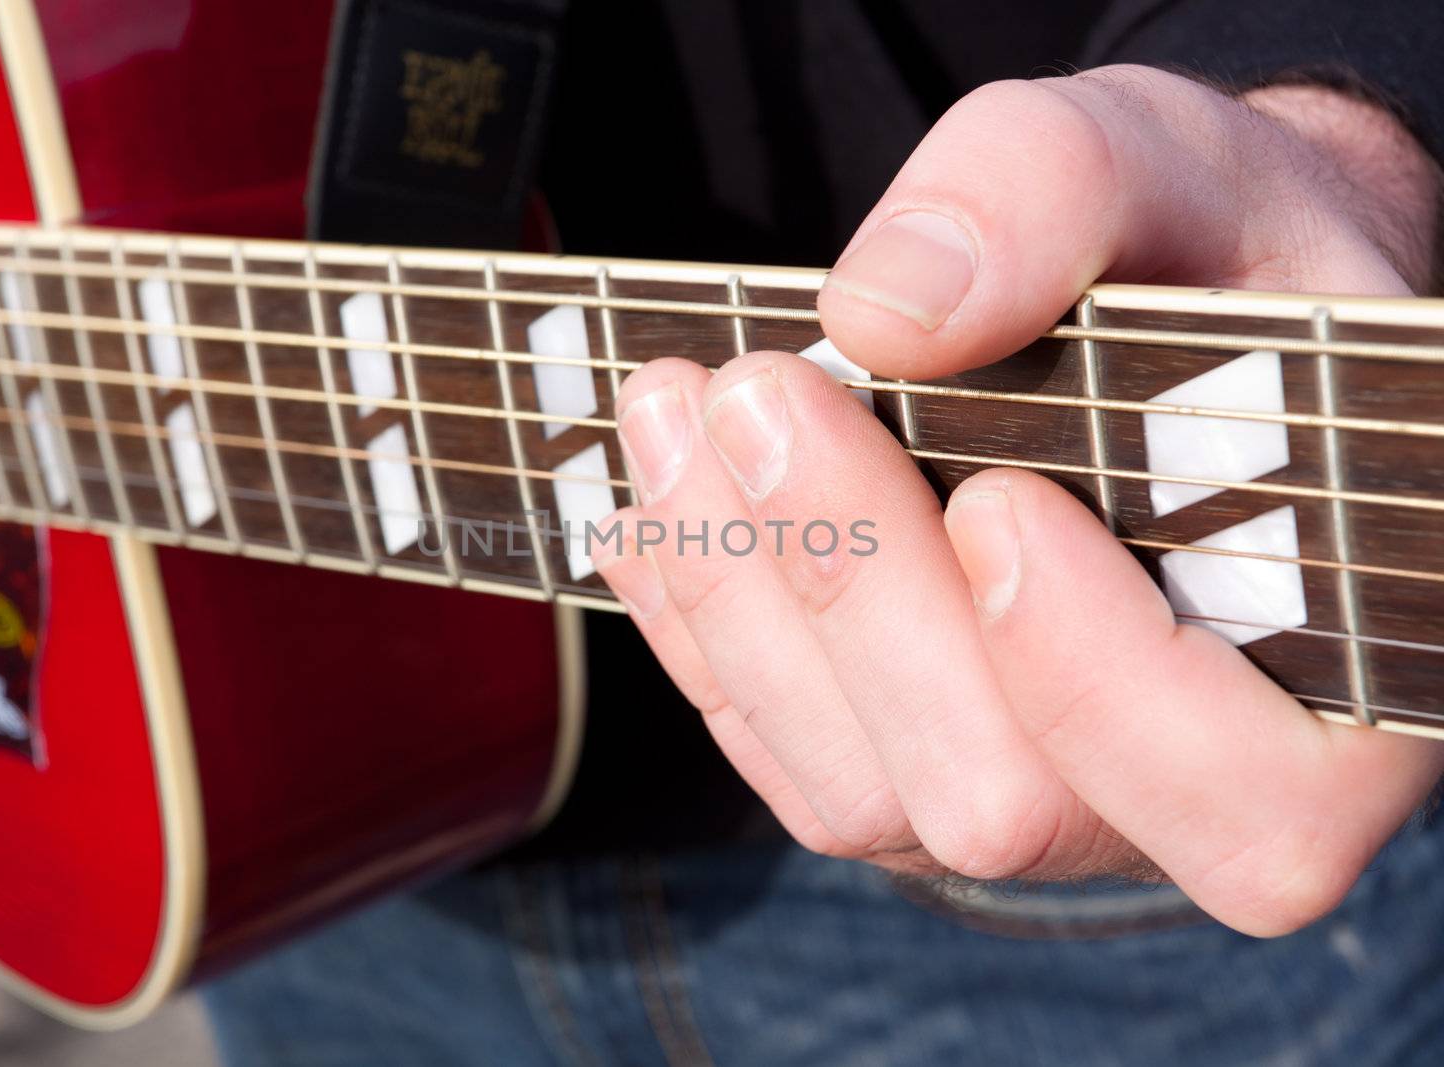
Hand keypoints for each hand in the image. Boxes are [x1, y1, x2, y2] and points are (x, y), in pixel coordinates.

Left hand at [594, 65, 1443, 935]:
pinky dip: (699, 624)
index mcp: (1329, 687)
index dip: (1096, 676)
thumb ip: (1064, 197)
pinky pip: (780, 752)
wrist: (1158, 305)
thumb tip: (888, 310)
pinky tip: (658, 499)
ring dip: (742, 602)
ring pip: (859, 793)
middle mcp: (1172, 785)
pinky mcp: (901, 764)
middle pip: (997, 796)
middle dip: (856, 594)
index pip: (1243, 798)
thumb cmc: (1207, 255)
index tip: (993, 501)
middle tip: (760, 396)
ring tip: (677, 411)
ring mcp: (1024, 790)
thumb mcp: (1175, 168)